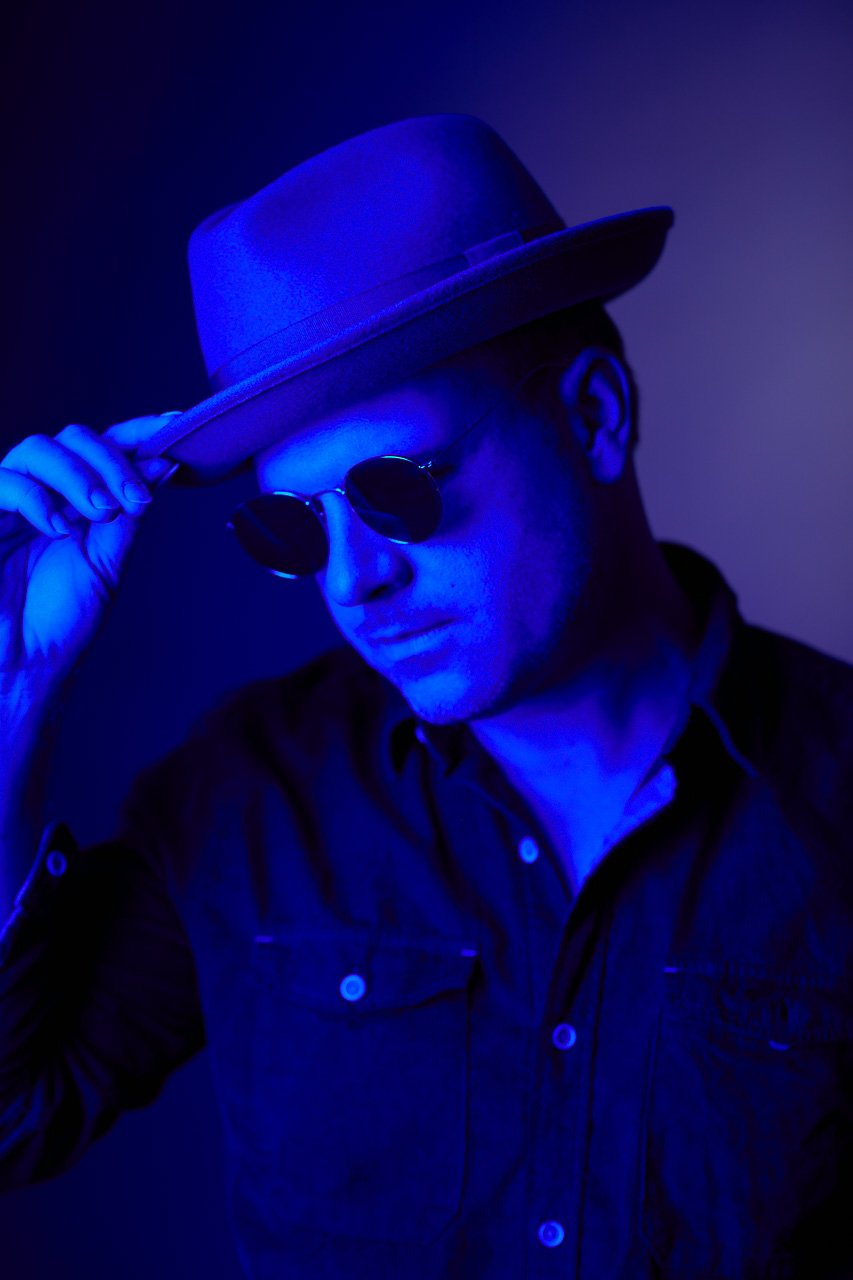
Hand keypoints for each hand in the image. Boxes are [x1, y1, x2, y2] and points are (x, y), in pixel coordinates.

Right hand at [0, 413, 181, 710]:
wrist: (25, 664)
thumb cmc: (60, 620)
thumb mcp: (107, 562)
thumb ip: (128, 514)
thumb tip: (162, 465)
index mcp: (75, 499)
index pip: (104, 447)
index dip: (136, 431)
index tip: (171, 426)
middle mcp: (42, 492)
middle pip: (73, 438)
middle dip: (110, 461)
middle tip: (133, 499)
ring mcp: (8, 503)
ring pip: (37, 450)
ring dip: (77, 475)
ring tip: (100, 512)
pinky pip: (3, 484)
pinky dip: (37, 498)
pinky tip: (60, 527)